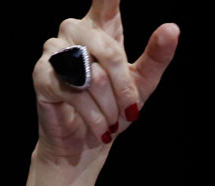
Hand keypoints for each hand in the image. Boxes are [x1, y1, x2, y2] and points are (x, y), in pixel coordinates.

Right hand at [32, 1, 179, 165]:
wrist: (88, 142)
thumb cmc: (114, 108)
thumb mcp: (142, 82)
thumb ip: (156, 56)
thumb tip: (172, 28)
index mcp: (101, 26)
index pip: (106, 0)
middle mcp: (75, 31)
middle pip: (109, 50)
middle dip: (124, 88)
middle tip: (130, 111)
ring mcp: (55, 51)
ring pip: (92, 74)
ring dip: (109, 105)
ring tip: (112, 120)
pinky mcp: (42, 75)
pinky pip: (74, 92)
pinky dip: (94, 116)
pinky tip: (100, 128)